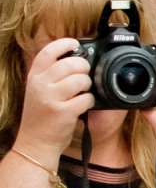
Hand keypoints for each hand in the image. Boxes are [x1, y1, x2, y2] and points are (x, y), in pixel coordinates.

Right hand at [16, 37, 92, 160]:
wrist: (35, 143)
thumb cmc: (41, 116)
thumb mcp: (38, 90)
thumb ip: (51, 74)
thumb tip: (75, 57)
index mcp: (34, 77)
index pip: (48, 52)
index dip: (64, 44)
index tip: (75, 43)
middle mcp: (40, 85)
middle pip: (70, 64)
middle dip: (84, 67)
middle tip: (85, 73)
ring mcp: (51, 99)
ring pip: (81, 80)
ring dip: (88, 85)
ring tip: (83, 91)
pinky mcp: (63, 112)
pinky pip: (87, 98)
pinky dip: (89, 101)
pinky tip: (83, 105)